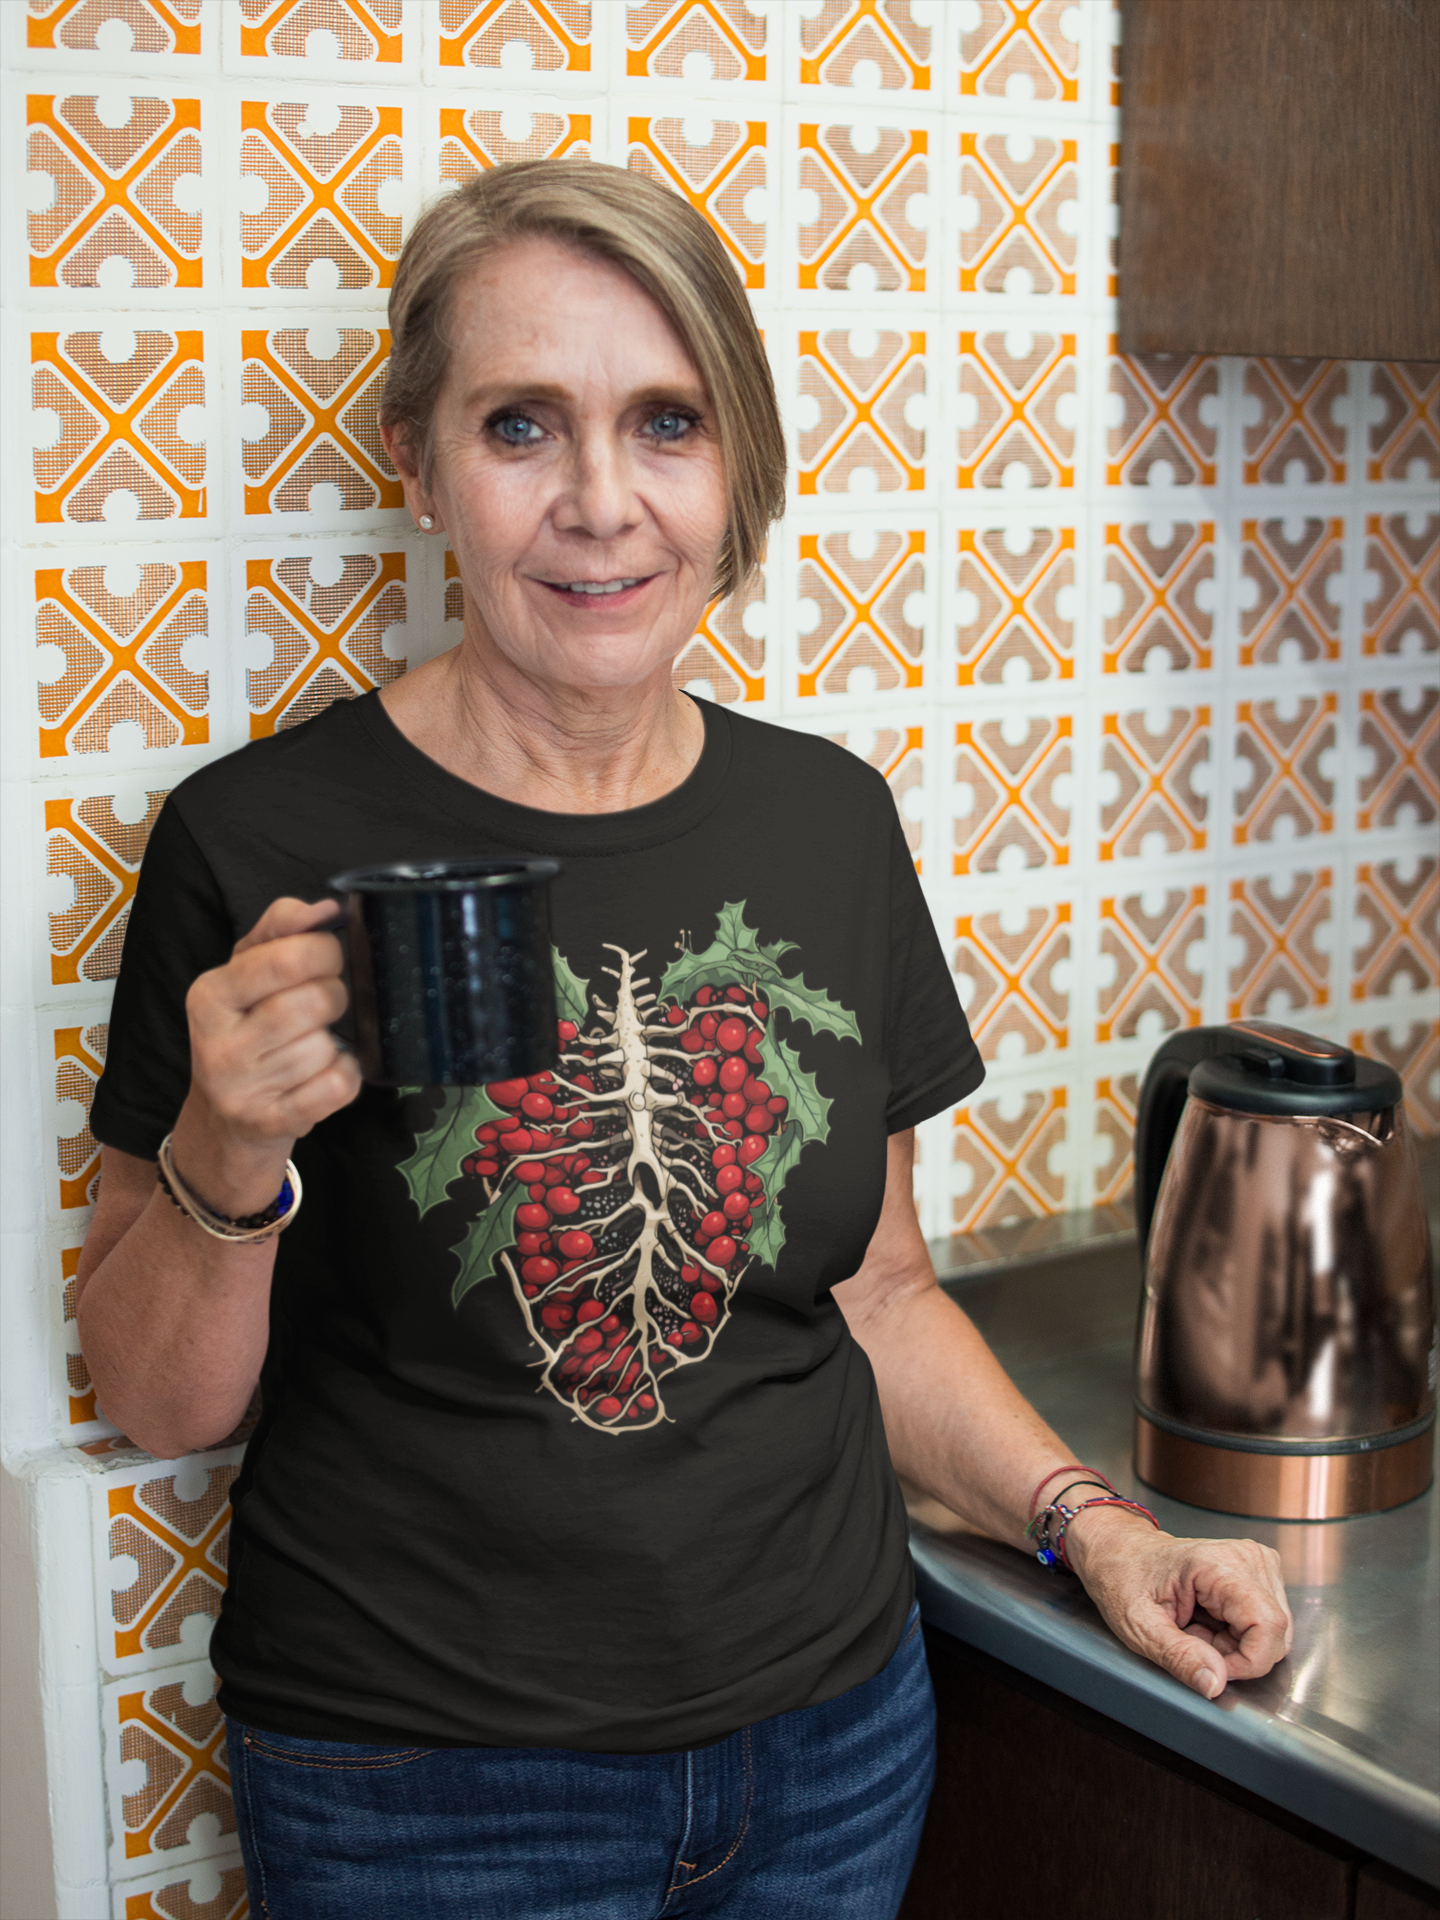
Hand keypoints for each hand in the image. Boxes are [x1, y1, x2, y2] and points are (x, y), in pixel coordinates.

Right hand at [172, 897, 360, 1212]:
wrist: (224, 1119)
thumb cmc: (245, 1031)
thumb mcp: (247, 974)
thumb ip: (280, 930)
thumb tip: (325, 908)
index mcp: (209, 994)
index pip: (287, 958)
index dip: (324, 952)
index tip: (326, 959)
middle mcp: (217, 1042)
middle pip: (312, 1002)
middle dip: (334, 996)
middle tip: (326, 1002)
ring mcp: (242, 1088)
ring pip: (325, 1047)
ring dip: (334, 1041)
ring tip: (313, 1042)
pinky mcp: (271, 1122)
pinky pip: (337, 1085)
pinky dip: (345, 1074)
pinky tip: (324, 1071)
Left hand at [1064, 1505, 1292, 1699]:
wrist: (1119, 1551)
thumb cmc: (1123, 1578)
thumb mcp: (1137, 1625)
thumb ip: (1178, 1656)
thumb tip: (1215, 1684)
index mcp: (1219, 1563)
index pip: (1269, 1626)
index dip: (1247, 1661)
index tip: (1209, 1664)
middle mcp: (1248, 1558)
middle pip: (1274, 1633)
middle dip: (1236, 1654)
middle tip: (1191, 1639)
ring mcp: (1257, 1564)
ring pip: (1273, 1633)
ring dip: (1235, 1645)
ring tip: (1195, 1628)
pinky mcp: (1258, 1574)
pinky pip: (1264, 1624)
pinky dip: (1236, 1635)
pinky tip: (1207, 1621)